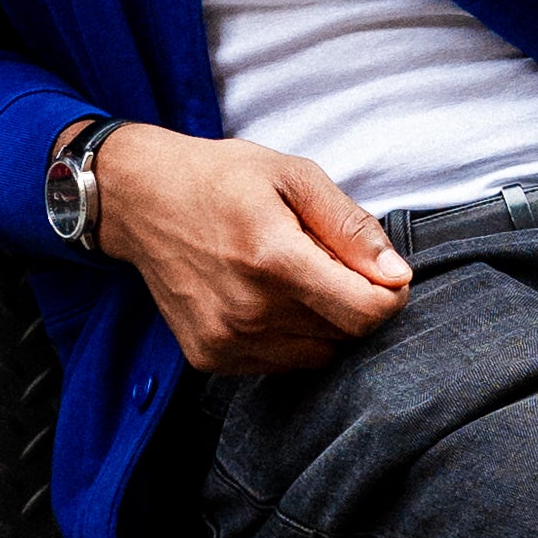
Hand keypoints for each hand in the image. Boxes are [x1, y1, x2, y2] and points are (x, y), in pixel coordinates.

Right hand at [94, 124, 411, 374]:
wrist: (139, 199)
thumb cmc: (221, 178)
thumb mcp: (294, 176)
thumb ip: (350, 227)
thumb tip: (398, 276)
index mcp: (274, 259)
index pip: (365, 313)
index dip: (390, 295)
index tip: (383, 273)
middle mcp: (249, 310)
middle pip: (344, 334)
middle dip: (351, 300)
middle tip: (323, 260)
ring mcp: (226, 339)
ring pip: (317, 354)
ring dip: (321, 321)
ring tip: (291, 277)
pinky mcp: (210, 356)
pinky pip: (280, 362)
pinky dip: (288, 336)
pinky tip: (263, 296)